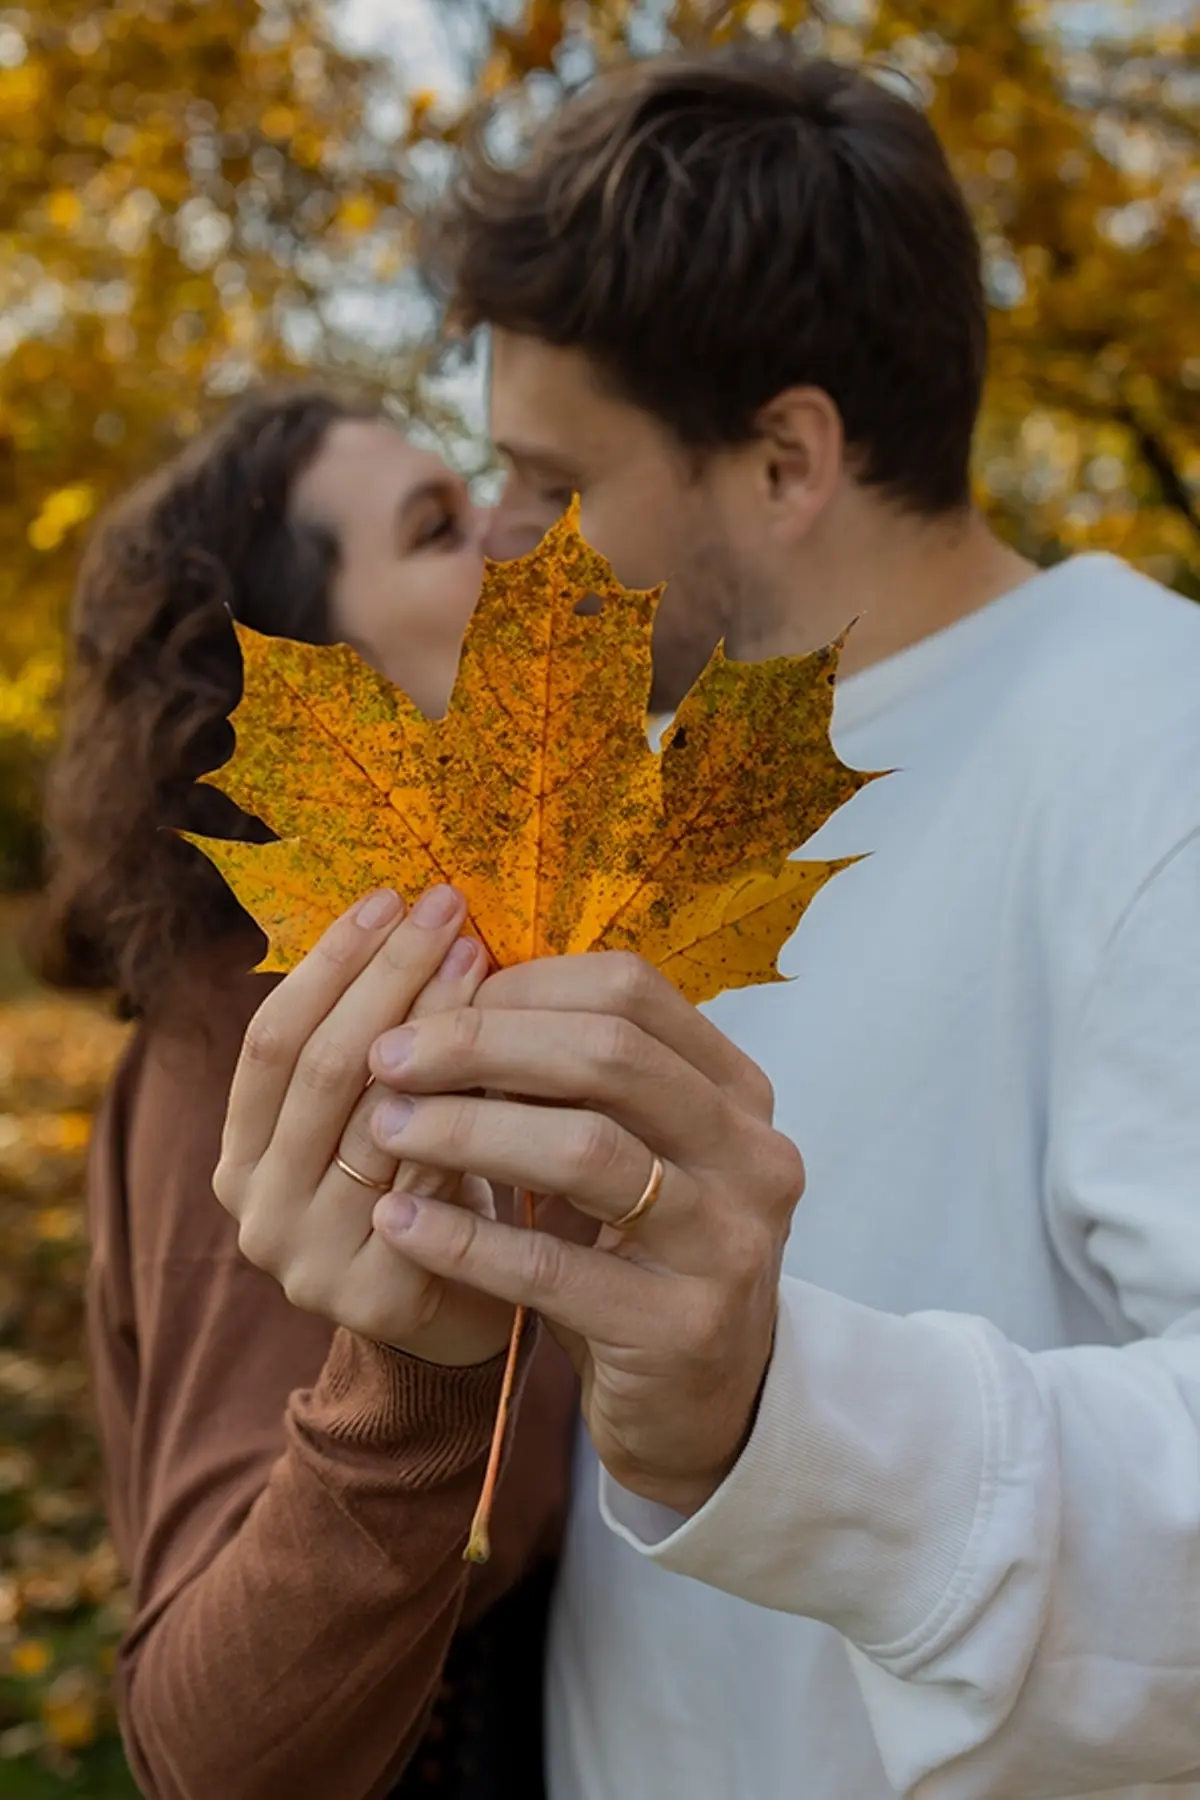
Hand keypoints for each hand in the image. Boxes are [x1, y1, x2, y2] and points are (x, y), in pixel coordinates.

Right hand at [213, 885, 515, 1365]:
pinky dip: (467, 1112)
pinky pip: (428, 1184)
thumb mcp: (382, 1108)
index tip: (390, 897)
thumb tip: (416, 908)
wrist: (467, 1311)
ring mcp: (308, 1260)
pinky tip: (513, 1055)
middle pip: (321, 1069)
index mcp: (241, 1154)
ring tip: (486, 958)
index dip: (327, 964)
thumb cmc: (429, 1185)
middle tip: (448, 909)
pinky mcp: (373, 1299)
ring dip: (436, 1028)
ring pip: (378, 1119)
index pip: (271, 1039)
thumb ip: (376, 1038)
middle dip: (388, 977)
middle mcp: (256, 1209)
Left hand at [366, 953, 803, 1514]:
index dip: (522, 986)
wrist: (700, 1411)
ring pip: (587, 1150)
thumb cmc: (637, 1259)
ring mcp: (727, 1242)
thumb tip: (443, 989)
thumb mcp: (622, 1152)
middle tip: (387, 1057)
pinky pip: (555, 1270)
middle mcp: (753, 1154)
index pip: (630, 991)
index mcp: (736, 1090)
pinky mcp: (684, 1329)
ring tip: (384, 1127)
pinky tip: (398, 1221)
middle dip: (482, 1043)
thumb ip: (565, 1080)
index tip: (427, 1003)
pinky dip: (466, 1238)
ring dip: (468, 1129)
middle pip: (611, 1054)